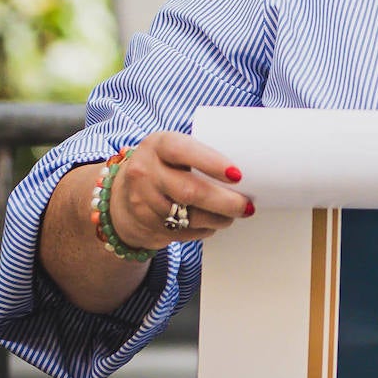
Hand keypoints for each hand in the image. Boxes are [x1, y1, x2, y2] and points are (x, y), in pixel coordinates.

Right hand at [105, 131, 253, 249]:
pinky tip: (214, 223)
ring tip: (235, 214)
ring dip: (219, 219)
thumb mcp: (173, 148)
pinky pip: (183, 232)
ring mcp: (144, 201)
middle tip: (246, 205)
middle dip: (225, 201)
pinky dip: (205, 229)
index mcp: (158, 145)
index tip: (237, 175)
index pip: (184, 151)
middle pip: (190, 191)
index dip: (212, 163)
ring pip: (188, 216)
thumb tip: (255, 161)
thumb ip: (201, 153)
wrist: (122, 194)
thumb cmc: (164, 165)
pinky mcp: (148, 225)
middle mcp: (146, 172)